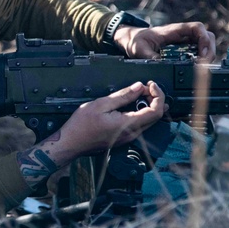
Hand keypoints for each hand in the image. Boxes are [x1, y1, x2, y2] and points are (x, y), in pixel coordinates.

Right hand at [17, 81, 164, 190]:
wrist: (70, 143)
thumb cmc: (81, 126)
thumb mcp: (101, 104)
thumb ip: (123, 96)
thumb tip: (139, 87)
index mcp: (128, 125)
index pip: (155, 111)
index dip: (158, 95)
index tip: (150, 84)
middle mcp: (132, 134)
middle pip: (156, 117)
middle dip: (155, 99)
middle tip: (146, 86)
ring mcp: (128, 137)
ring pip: (149, 121)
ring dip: (149, 105)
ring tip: (140, 92)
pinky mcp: (124, 138)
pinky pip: (140, 124)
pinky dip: (142, 111)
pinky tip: (134, 103)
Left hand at [113, 22, 216, 61]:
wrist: (132, 40)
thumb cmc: (136, 40)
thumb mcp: (139, 49)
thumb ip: (149, 56)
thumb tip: (160, 64)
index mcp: (174, 30)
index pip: (196, 28)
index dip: (204, 39)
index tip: (203, 53)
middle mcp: (182, 35)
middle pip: (206, 37)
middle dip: (209, 50)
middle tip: (203, 65)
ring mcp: (184, 42)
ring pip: (204, 45)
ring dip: (206, 56)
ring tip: (200, 68)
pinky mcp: (182, 50)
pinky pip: (197, 53)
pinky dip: (200, 60)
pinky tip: (195, 68)